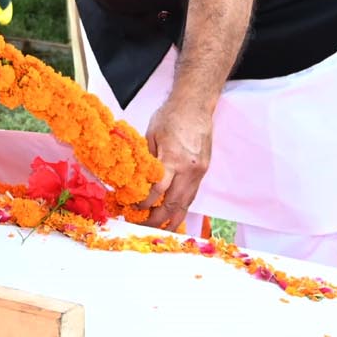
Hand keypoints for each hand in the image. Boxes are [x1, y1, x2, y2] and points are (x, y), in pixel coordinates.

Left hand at [140, 97, 213, 231]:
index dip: (145, 203)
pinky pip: (192, 195)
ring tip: (159, 229)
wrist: (195, 106)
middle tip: (142, 225)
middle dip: (158, 219)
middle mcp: (189, 170)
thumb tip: (136, 179)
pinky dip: (182, 208)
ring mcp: (198, 173)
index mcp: (173, 159)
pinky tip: (174, 216)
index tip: (133, 208)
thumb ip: (146, 159)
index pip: (158, 190)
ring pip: (186, 204)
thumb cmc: (170, 117)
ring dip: (173, 219)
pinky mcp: (203, 172)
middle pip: (174, 203)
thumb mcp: (151, 135)